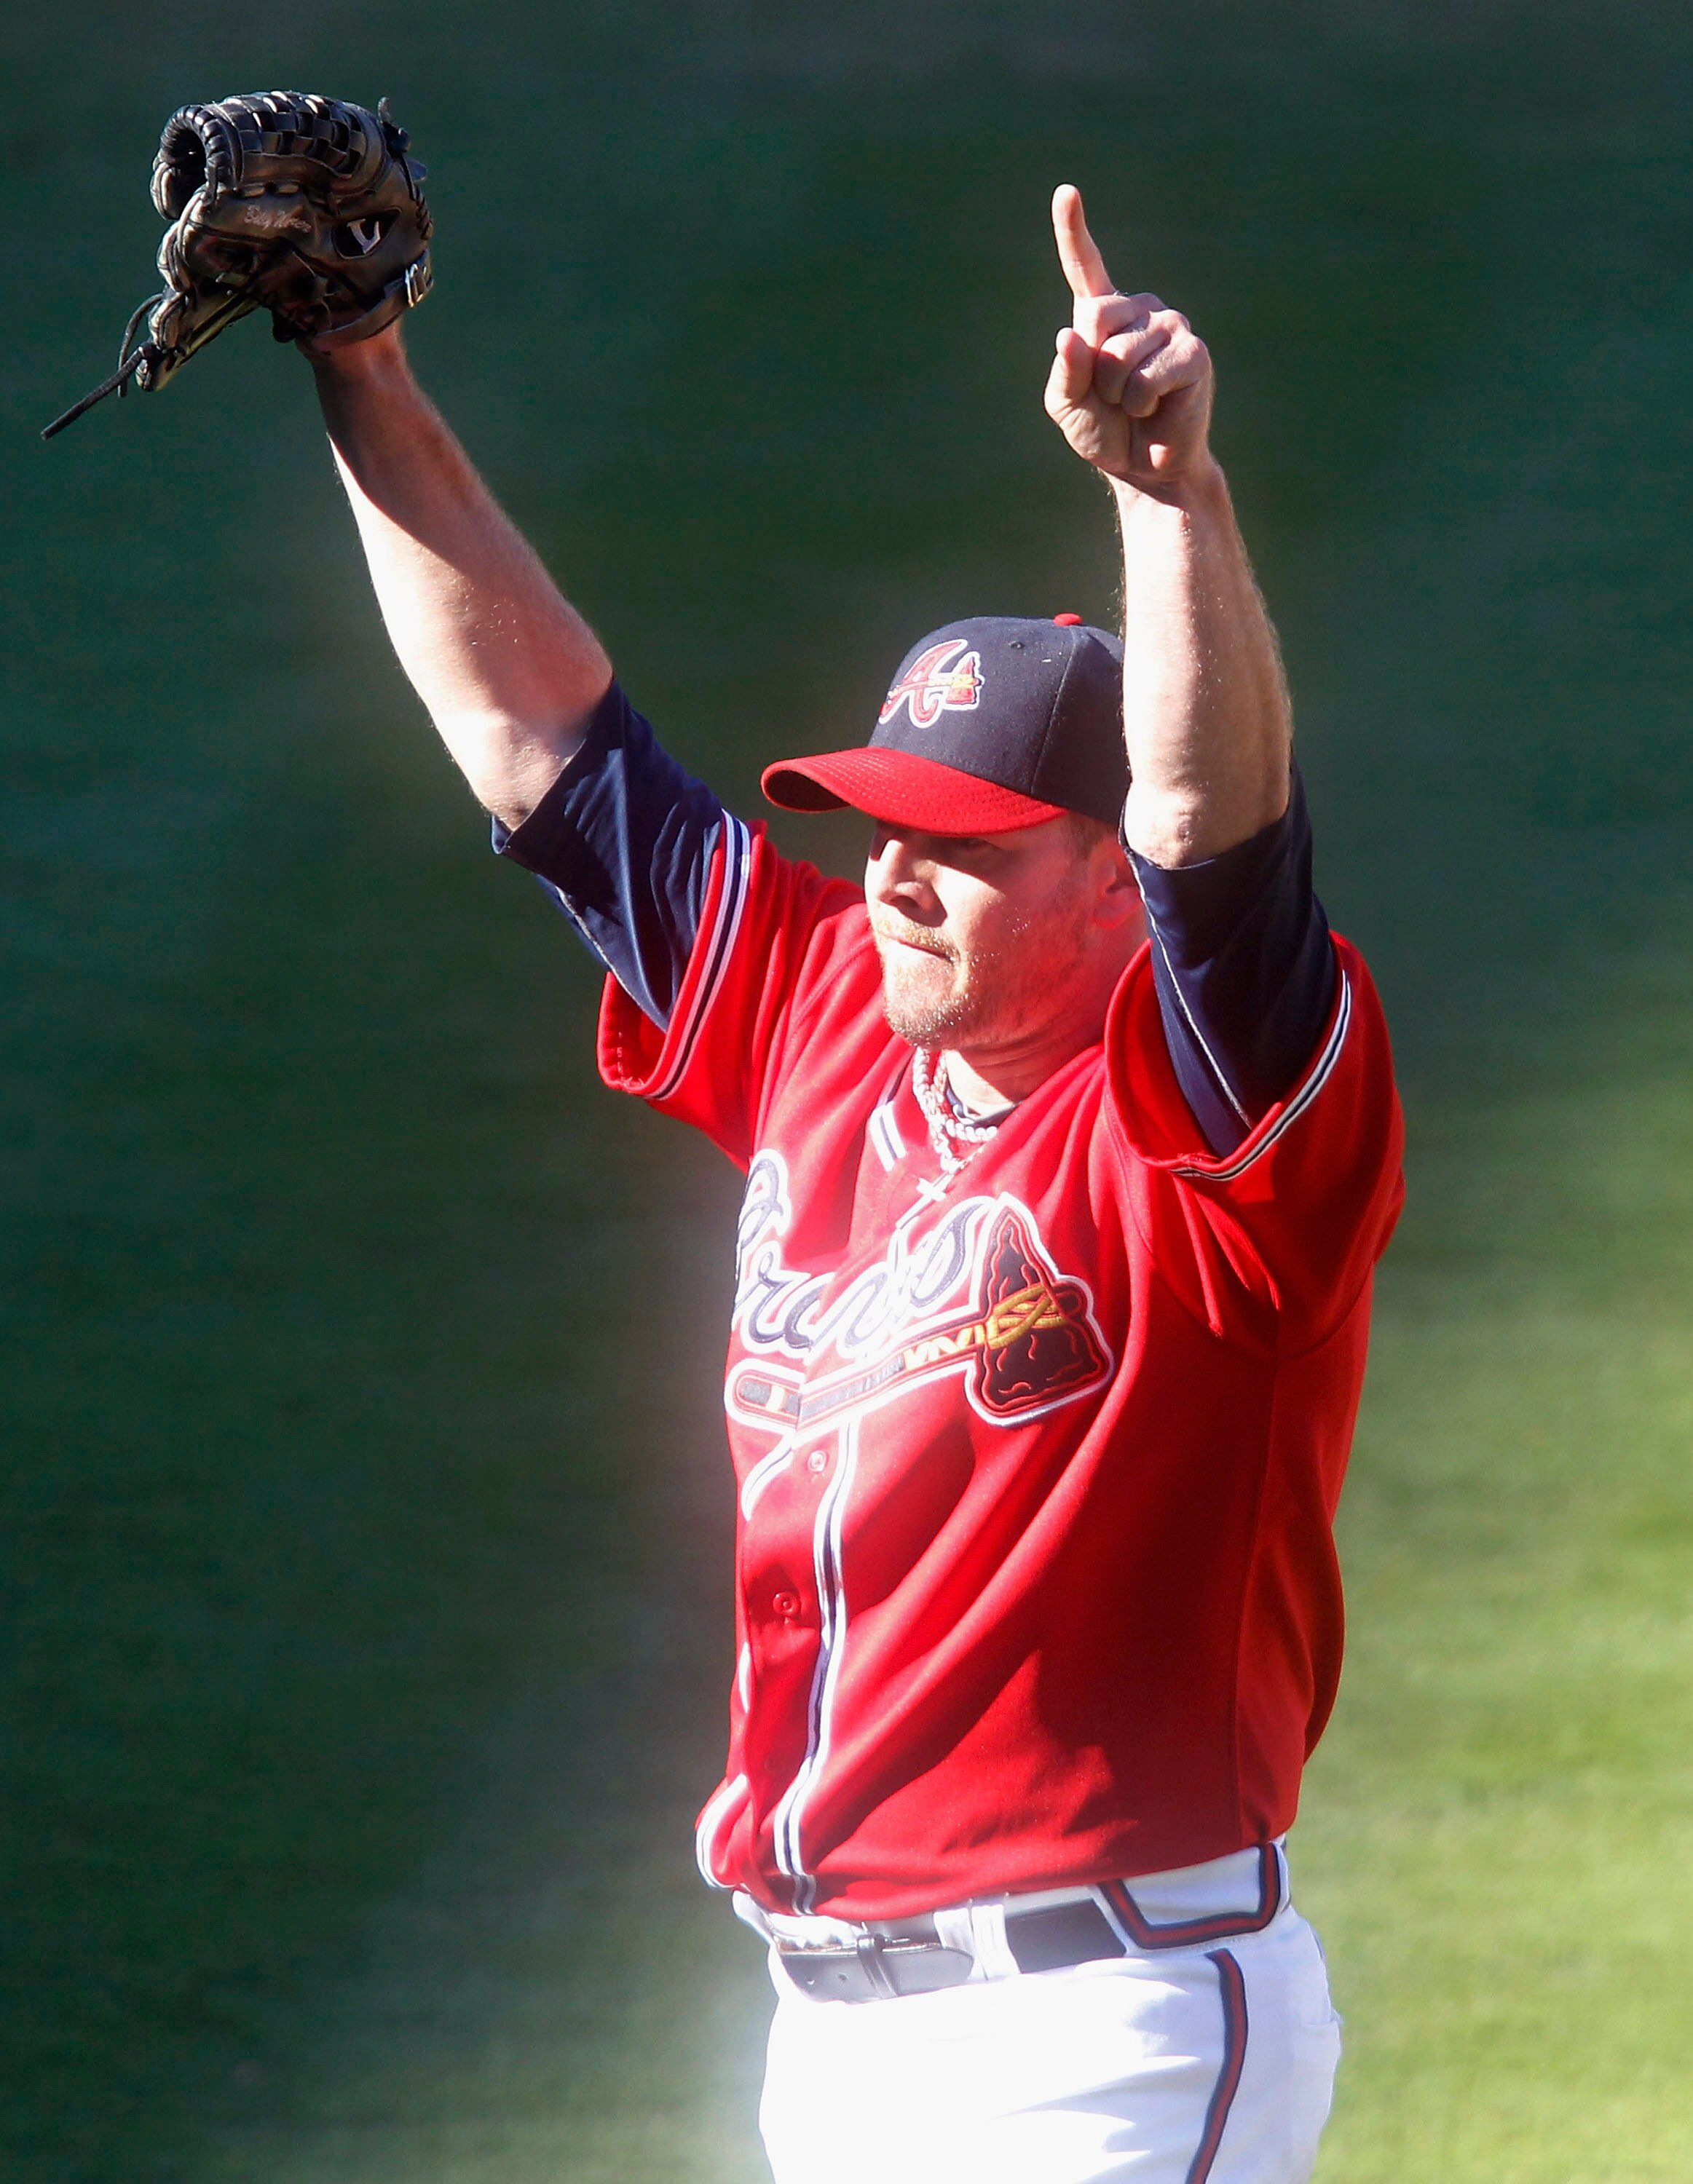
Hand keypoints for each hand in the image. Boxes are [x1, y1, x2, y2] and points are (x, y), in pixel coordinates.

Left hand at [1043, 185, 1213, 490]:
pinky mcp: (1192, 353)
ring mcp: (1170, 326)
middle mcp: (1139, 311)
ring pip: (1119, 355)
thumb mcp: (1068, 407)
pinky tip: (1157, 409)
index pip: (1085, 268)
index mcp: (1104, 317)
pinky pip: (1147, 377)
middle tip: (1113, 397)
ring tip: (1137, 406)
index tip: (1065, 192)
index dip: (1073, 231)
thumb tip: (1069, 335)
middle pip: (1095, 319)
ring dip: (1119, 394)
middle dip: (1094, 371)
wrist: (1146, 469)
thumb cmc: (1106, 433)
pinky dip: (1142, 404)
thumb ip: (1064, 373)